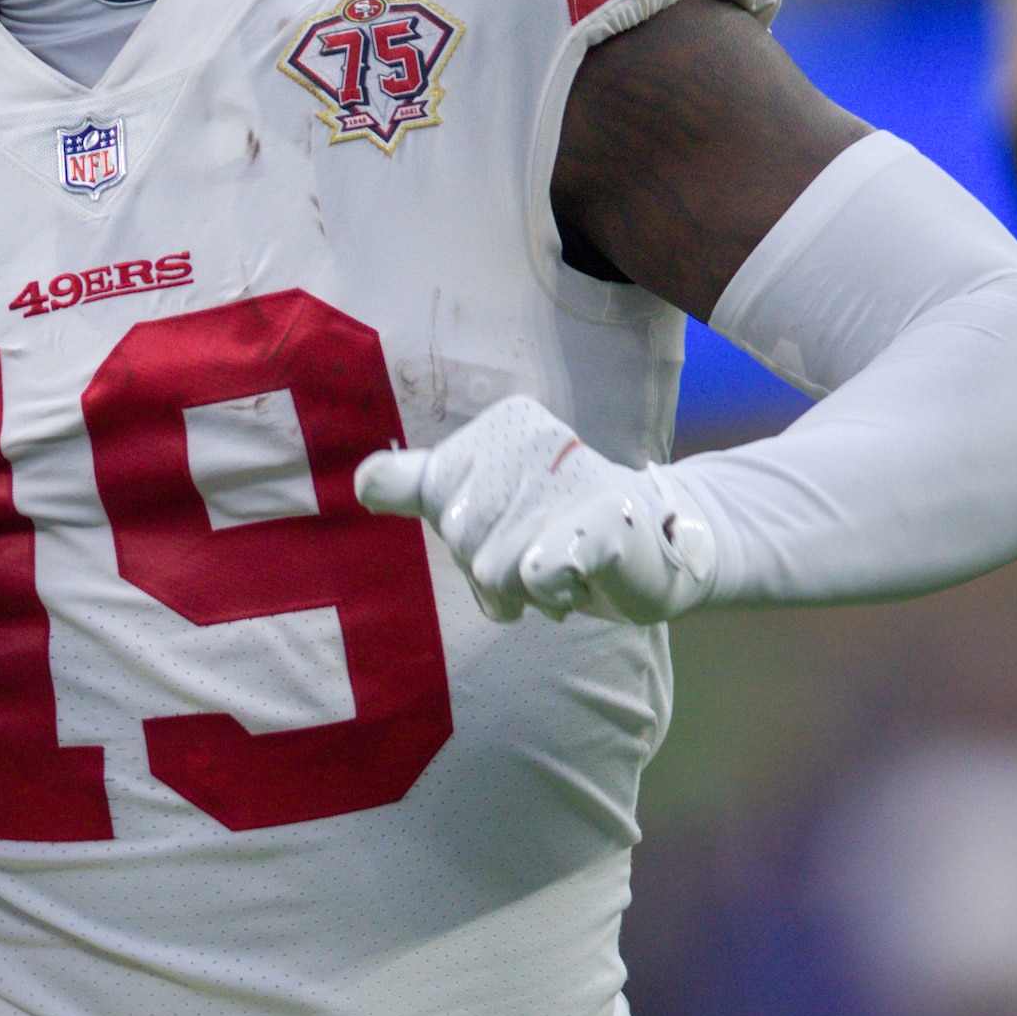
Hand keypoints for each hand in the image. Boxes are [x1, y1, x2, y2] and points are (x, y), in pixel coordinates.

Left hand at [358, 395, 713, 624]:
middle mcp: (535, 438)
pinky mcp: (607, 521)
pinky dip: (554, 589)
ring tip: (564, 564)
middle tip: (541, 548)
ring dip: (527, 588)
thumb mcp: (481, 498)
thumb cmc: (554, 525)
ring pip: (493, 568)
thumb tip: (362, 481)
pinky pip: (537, 573)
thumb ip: (418, 484)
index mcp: (502, 426)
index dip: (465, 534)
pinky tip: (581, 575)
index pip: (433, 500)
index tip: (511, 520)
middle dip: (493, 565)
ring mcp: (573, 476)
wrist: (653, 551)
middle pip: (460, 538)